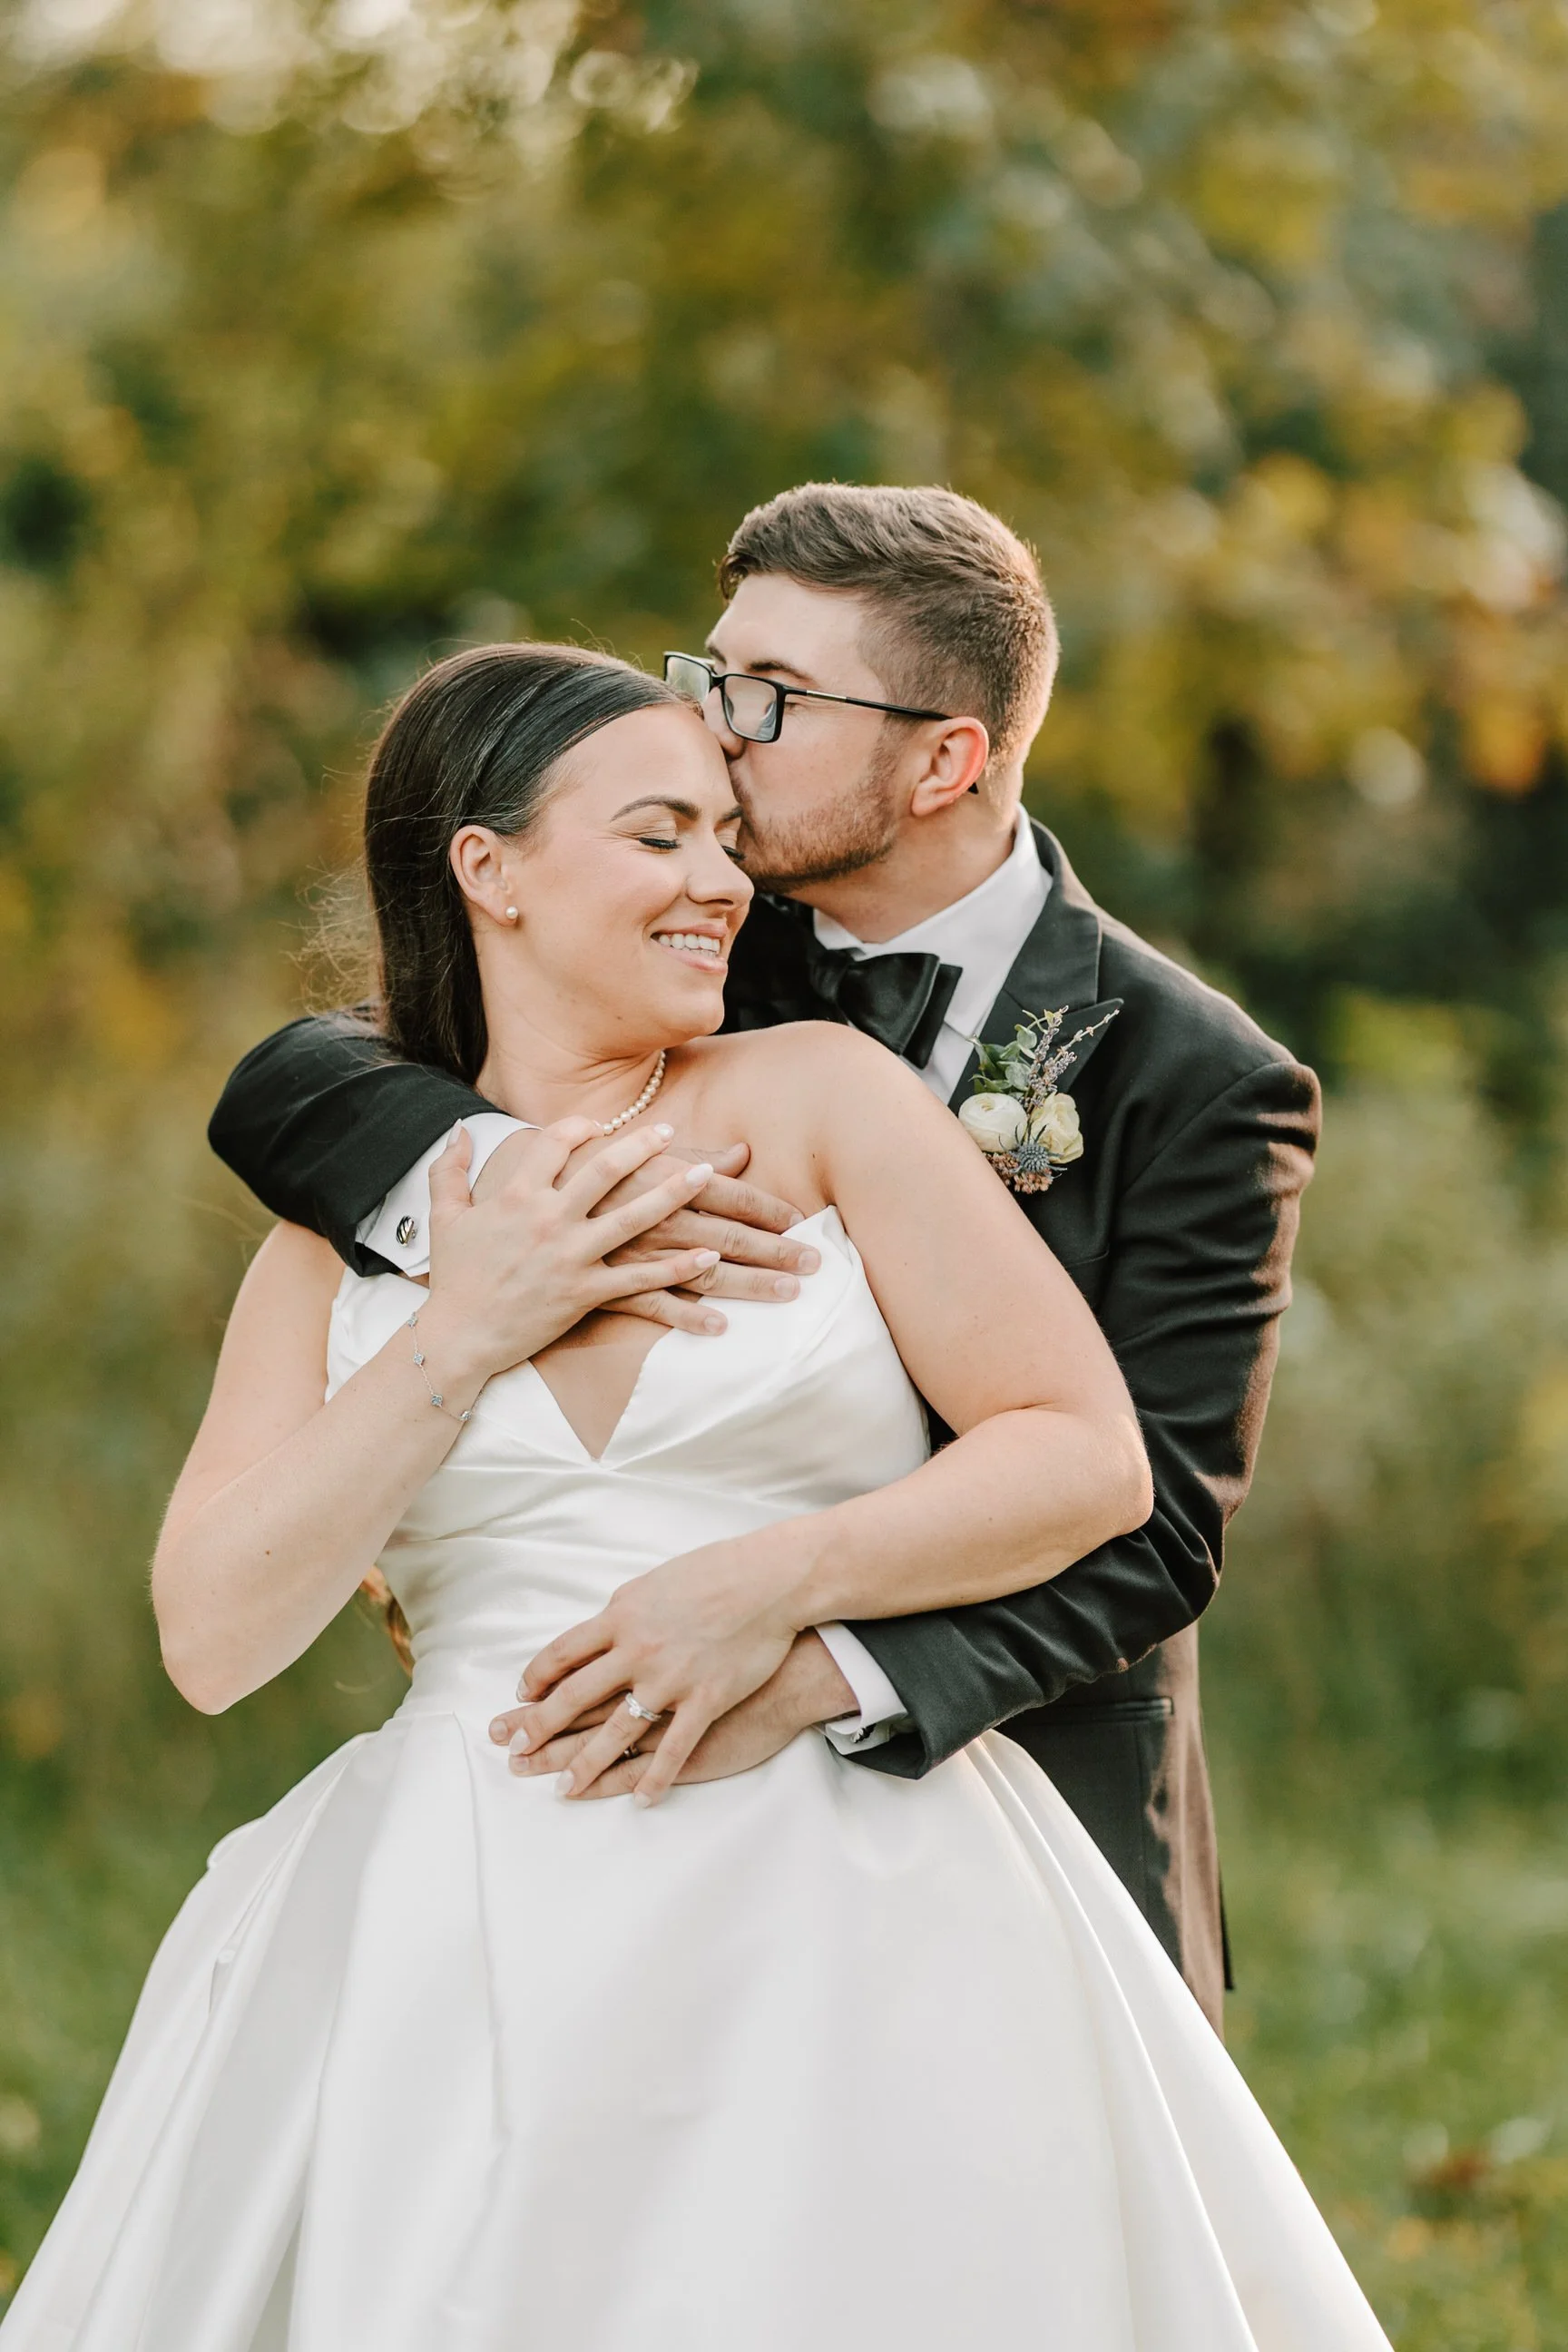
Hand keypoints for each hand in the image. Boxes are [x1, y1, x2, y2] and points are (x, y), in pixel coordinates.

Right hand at [414, 1118, 726, 1388]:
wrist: (460, 1335)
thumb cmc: (453, 1277)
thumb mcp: (444, 1216)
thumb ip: (448, 1168)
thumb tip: (459, 1129)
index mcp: (516, 1195)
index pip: (555, 1142)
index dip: (579, 1127)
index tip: (600, 1125)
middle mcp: (548, 1219)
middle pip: (605, 1170)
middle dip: (642, 1146)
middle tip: (668, 1131)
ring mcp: (570, 1256)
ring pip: (633, 1218)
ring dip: (674, 1193)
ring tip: (706, 1174)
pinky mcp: (585, 1293)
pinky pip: (640, 1279)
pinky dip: (677, 1269)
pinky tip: (709, 1256)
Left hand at [490, 1526, 819, 1804]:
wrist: (771, 1581)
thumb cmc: (717, 1573)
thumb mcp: (656, 1583)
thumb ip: (626, 1612)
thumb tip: (604, 1629)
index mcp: (621, 1617)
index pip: (563, 1654)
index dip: (536, 1679)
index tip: (521, 1698)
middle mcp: (636, 1651)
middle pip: (574, 1697)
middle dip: (539, 1728)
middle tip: (513, 1752)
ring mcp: (669, 1679)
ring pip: (615, 1732)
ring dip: (584, 1764)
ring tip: (561, 1788)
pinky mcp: (704, 1701)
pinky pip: (673, 1750)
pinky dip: (655, 1779)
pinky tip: (640, 1800)